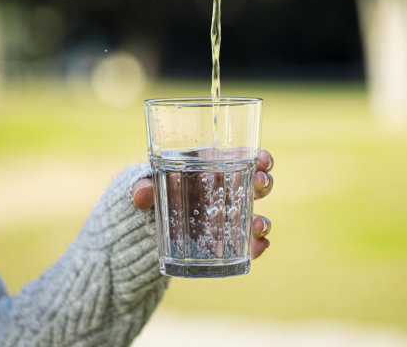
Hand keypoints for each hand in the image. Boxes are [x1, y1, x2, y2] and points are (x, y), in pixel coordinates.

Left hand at [133, 150, 273, 259]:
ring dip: (262, 219)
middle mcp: (227, 191)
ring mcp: (227, 218)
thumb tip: (141, 195)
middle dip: (265, 183)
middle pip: (256, 184)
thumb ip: (143, 187)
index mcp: (214, 169)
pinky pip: (247, 243)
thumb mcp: (145, 187)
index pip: (244, 159)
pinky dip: (257, 245)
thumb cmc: (151, 194)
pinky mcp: (226, 242)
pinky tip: (260, 247)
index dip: (260, 158)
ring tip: (259, 225)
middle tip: (261, 183)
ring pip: (255, 214)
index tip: (264, 159)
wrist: (145, 228)